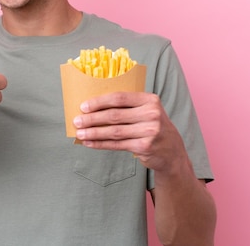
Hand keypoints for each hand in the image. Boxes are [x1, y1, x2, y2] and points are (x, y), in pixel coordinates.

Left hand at [73, 92, 187, 172]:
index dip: (99, 102)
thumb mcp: (146, 110)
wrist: (172, 151)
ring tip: (80, 133)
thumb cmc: (152, 126)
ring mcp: (149, 131)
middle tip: (77, 121)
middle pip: (115, 115)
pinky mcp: (144, 147)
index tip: (84, 106)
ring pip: (114, 131)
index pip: (120, 98)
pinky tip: (90, 143)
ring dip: (94, 133)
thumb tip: (93, 107)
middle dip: (92, 118)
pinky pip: (117, 145)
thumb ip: (127, 106)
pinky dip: (101, 144)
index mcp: (150, 100)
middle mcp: (151, 114)